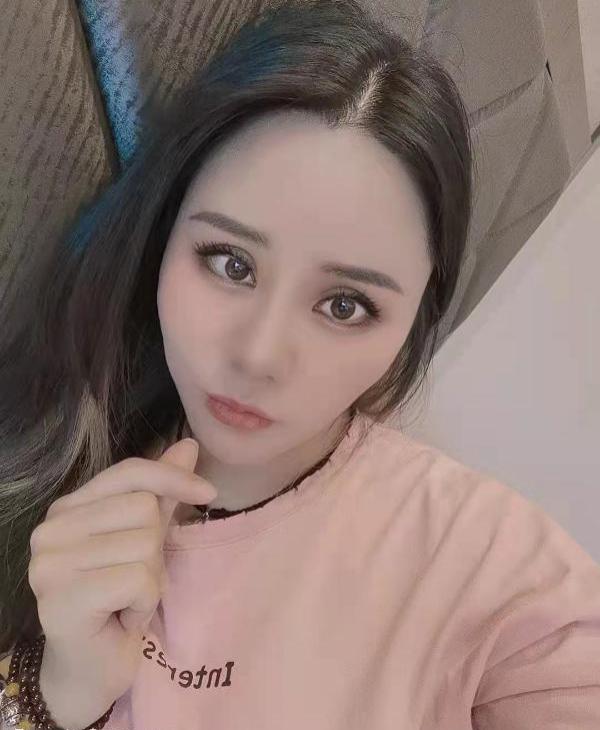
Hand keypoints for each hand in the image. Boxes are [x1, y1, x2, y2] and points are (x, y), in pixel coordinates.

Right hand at [27, 438, 216, 728]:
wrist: (91, 668)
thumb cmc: (119, 600)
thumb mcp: (145, 538)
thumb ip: (162, 493)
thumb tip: (190, 445)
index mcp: (68, 508)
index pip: (129, 472)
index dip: (173, 478)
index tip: (208, 492)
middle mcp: (51, 530)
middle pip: (143, 509)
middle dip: (154, 550)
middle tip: (133, 581)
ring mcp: (50, 564)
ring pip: (145, 544)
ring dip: (150, 580)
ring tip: (126, 601)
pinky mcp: (63, 599)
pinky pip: (139, 580)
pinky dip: (145, 604)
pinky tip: (123, 619)